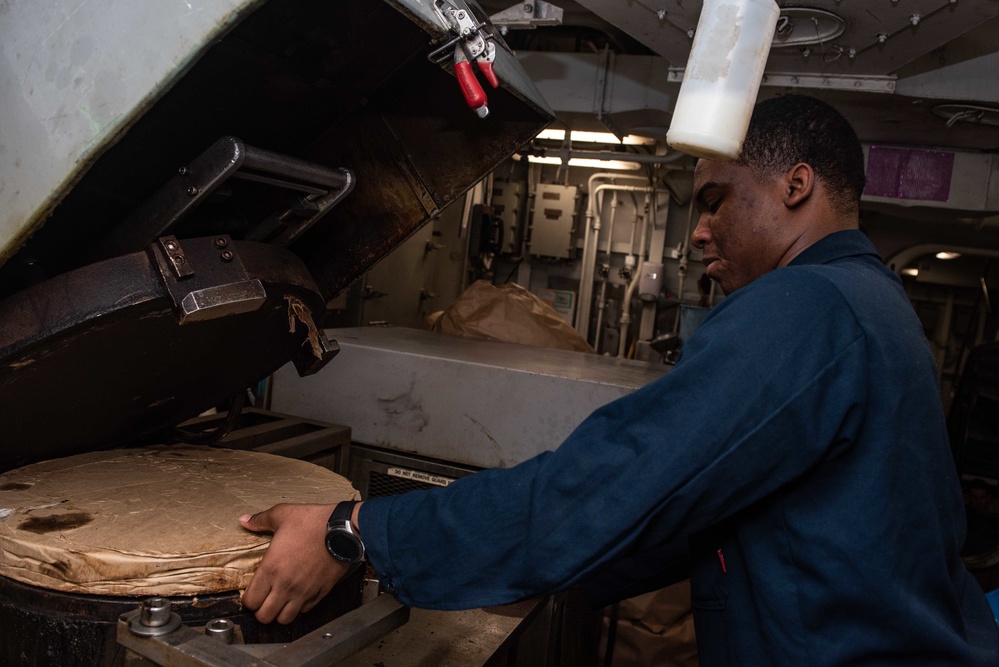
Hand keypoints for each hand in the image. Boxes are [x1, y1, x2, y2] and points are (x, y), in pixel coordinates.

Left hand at [239, 503, 346, 623]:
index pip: (250, 601)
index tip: (251, 593)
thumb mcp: (282, 514)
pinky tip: (298, 595)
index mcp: (271, 568)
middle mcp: (285, 585)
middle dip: (261, 610)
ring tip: (280, 601)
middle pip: (264, 616)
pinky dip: (299, 607)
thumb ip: (260, 520)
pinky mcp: (320, 593)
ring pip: (284, 619)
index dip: (248, 600)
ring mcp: (303, 592)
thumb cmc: (314, 522)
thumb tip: (245, 520)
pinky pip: (305, 611)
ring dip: (279, 613)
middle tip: (264, 600)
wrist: (343, 529)